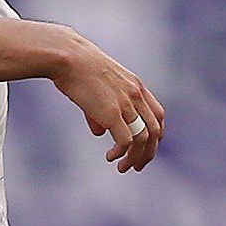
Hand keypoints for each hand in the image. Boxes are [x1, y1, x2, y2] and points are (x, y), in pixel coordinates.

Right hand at [46, 26, 163, 171]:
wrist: (68, 57)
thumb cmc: (75, 69)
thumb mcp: (95, 88)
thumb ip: (100, 112)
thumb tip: (99, 132)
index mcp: (135, 86)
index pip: (157, 115)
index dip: (155, 134)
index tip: (145, 147)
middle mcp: (136, 95)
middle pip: (155, 131)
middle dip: (149, 152)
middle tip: (138, 165)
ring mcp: (126, 104)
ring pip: (143, 139)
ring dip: (136, 157)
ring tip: (125, 168)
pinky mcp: (112, 113)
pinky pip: (126, 141)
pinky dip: (121, 153)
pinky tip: (110, 157)